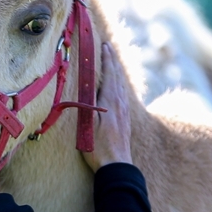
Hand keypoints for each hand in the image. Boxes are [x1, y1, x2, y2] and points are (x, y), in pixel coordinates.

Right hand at [82, 43, 132, 171]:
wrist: (116, 166)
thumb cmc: (98, 147)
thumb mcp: (88, 123)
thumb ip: (87, 102)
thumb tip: (85, 83)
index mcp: (111, 101)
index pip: (110, 74)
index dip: (107, 59)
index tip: (105, 45)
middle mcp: (120, 104)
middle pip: (118, 77)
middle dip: (113, 61)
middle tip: (109, 48)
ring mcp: (124, 113)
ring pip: (122, 87)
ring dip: (117, 72)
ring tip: (114, 64)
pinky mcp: (125, 122)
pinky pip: (123, 97)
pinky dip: (119, 86)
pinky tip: (118, 90)